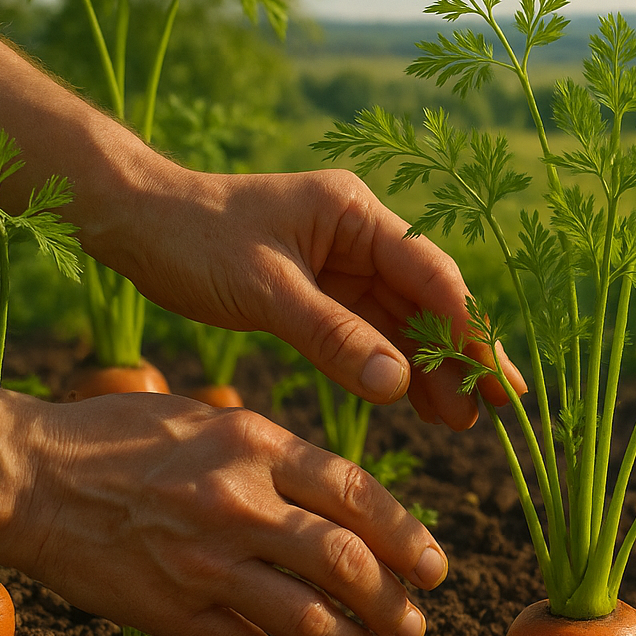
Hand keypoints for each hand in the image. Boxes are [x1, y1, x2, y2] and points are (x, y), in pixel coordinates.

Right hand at [3, 393, 444, 635]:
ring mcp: (203, 559)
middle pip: (345, 560)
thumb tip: (336, 491)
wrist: (28, 475)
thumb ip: (273, 453)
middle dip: (393, 600)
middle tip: (415, 625)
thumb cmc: (118, 436)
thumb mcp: (209, 416)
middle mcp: (238, 501)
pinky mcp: (169, 607)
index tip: (434, 567)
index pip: (356, 495)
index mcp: (255, 444)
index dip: (407, 537)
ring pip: (306, 614)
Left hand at [94, 161, 524, 429]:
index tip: (497, 378)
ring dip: (430, 368)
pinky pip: (369, 331)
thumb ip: (333, 336)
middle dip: (462, 353)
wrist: (133, 221)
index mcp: (354, 213)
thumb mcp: (264, 290)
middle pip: (428, 298)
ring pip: (402, 320)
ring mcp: (341, 261)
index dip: (468, 330)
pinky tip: (415, 403)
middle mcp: (358, 233)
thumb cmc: (193, 240)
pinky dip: (390, 366)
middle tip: (501, 407)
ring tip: (462, 421)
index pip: (429, 275)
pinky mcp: (321, 288)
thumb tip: (398, 384)